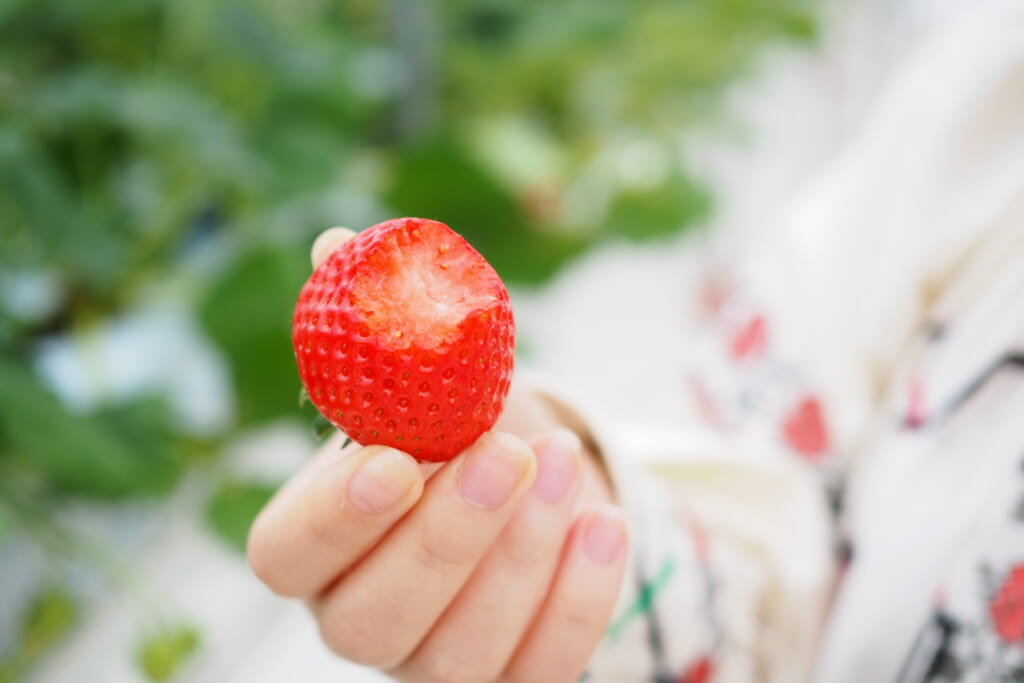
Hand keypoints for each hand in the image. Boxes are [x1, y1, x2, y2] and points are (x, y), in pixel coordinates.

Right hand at [247, 227, 628, 682]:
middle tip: (508, 452)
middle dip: (447, 536)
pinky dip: (580, 600)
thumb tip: (338, 245)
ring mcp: (432, 662)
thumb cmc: (457, 427)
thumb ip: (384, 319)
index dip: (332, 517)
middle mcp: (359, 615)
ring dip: (521, 559)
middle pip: (372, 618)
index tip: (394, 455)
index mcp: (315, 541)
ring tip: (563, 460)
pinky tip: (606, 520)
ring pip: (458, 656)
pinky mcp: (508, 681)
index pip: (285, 554)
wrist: (524, 483)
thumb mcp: (426, 372)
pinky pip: (538, 673)